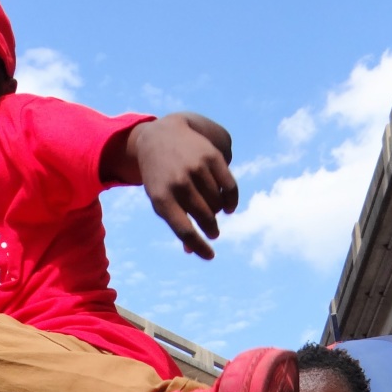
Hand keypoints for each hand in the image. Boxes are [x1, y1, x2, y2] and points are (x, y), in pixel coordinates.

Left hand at [129, 115, 238, 259]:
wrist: (160, 136)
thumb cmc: (161, 177)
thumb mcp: (161, 199)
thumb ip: (177, 222)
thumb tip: (191, 251)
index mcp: (162, 198)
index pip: (185, 230)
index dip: (199, 247)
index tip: (210, 255)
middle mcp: (178, 183)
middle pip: (205, 218)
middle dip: (211, 229)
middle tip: (213, 232)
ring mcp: (196, 168)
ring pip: (218, 203)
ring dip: (218, 211)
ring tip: (213, 209)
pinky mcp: (211, 156)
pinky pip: (230, 187)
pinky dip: (231, 201)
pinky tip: (228, 206)